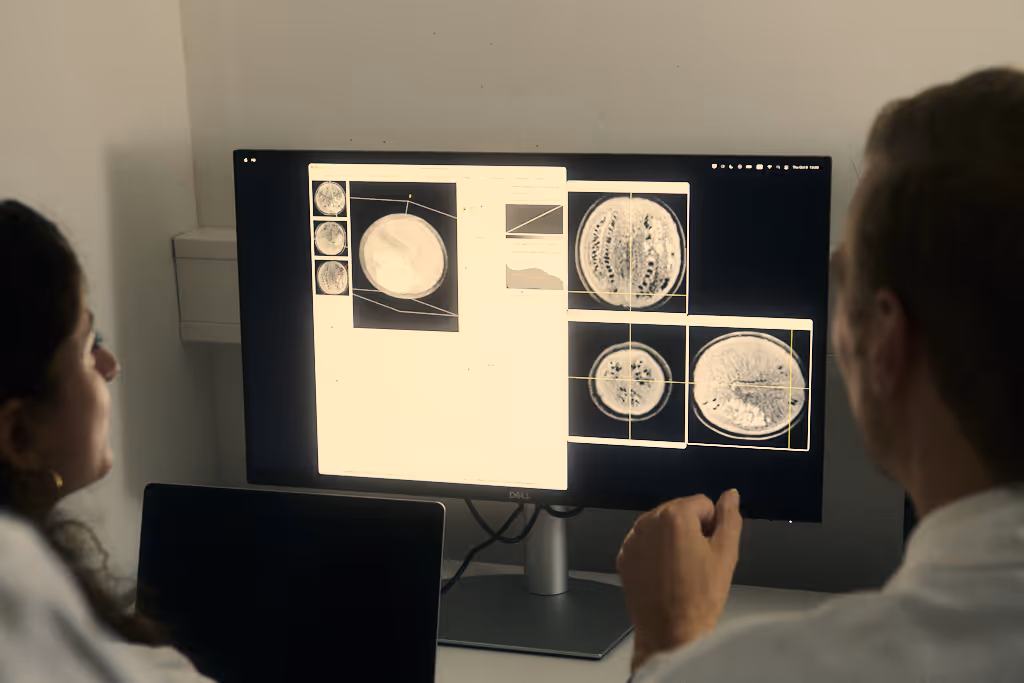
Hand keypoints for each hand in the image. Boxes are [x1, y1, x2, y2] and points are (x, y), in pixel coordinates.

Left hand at [616, 490, 741, 672]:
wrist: (669, 633)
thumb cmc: (702, 595)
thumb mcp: (725, 554)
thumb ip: (729, 518)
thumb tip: (731, 493)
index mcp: (674, 515)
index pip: (702, 503)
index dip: (711, 525)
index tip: (710, 550)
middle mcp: (647, 521)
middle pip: (679, 511)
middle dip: (690, 529)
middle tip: (697, 561)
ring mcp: (632, 539)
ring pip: (661, 526)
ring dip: (672, 539)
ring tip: (681, 569)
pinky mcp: (624, 556)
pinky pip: (644, 542)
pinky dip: (655, 551)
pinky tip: (663, 574)